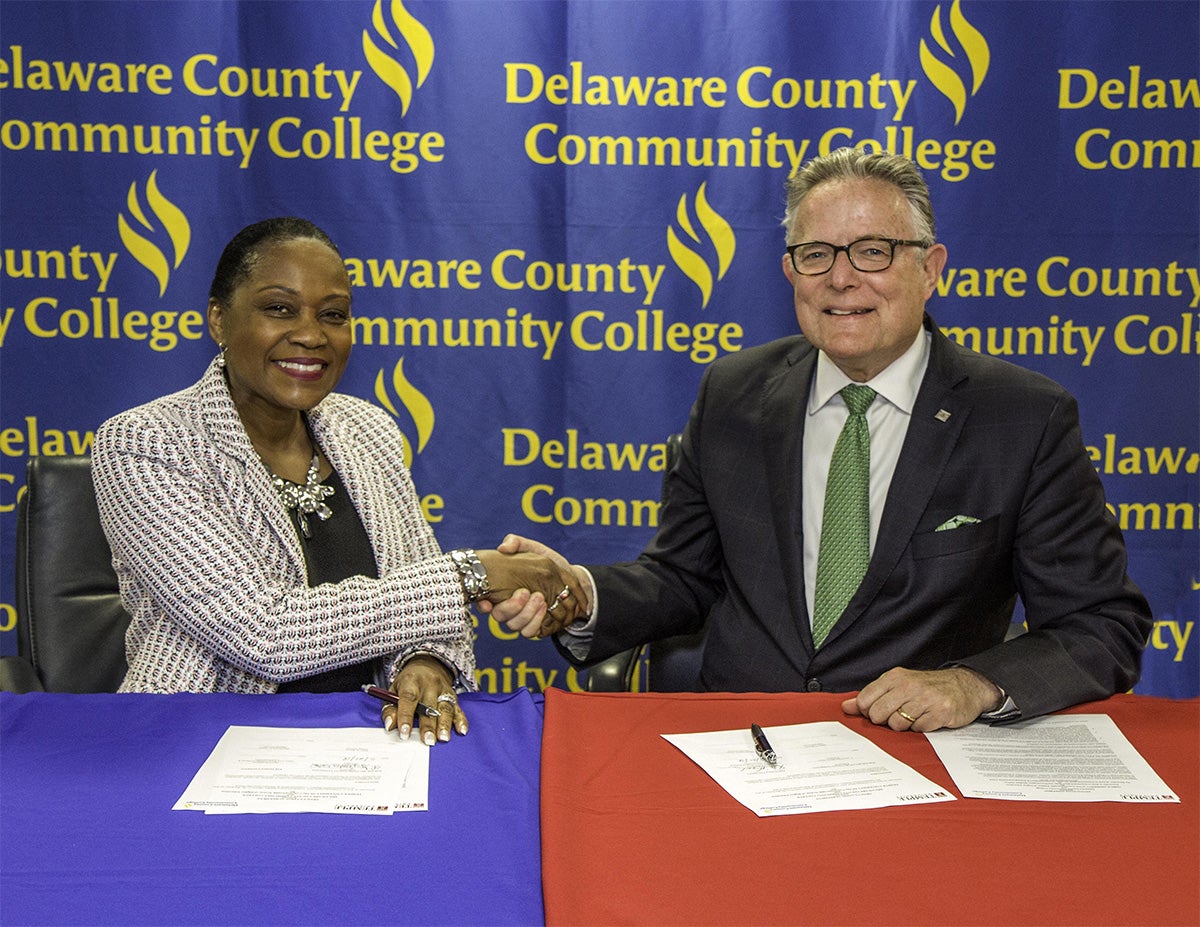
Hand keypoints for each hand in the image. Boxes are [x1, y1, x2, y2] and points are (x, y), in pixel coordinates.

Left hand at [381, 655, 467, 743]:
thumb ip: (390, 709)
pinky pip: (458, 709)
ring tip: (443, 738)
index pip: (409, 698)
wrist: (427, 666)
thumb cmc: (408, 683)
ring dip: (445, 725)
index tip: (404, 733)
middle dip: (428, 725)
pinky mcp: (453, 696)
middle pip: (429, 706)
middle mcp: (429, 684)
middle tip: (427, 741)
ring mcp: (443, 690)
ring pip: (445, 708)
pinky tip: (461, 731)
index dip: (406, 716)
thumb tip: (390, 725)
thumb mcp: (394, 690)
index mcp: (412, 681)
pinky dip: (461, 720)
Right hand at [475, 535, 590, 637]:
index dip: (482, 604)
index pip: (482, 600)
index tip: (486, 603)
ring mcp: (519, 619)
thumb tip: (503, 547)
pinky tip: (545, 608)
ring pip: (514, 626)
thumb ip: (517, 543)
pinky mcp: (533, 627)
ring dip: (527, 613)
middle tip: (525, 593)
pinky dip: (536, 622)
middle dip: (511, 607)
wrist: (568, 579)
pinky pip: (529, 632)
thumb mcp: (532, 549)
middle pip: (499, 616)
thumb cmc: (546, 564)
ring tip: (540, 598)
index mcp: (500, 590)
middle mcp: (507, 607)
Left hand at [840, 666, 1003, 731]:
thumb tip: (846, 706)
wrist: (965, 686)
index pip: (865, 700)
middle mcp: (909, 686)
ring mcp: (925, 699)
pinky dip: (921, 729)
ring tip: (915, 716)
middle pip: (878, 714)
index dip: (868, 711)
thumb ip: (871, 696)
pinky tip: (928, 719)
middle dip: (885, 721)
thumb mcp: (898, 685)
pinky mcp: (940, 713)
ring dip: (904, 726)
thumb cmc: (927, 687)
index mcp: (895, 677)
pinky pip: (919, 730)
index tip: (877, 711)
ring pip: (897, 724)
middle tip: (898, 715)